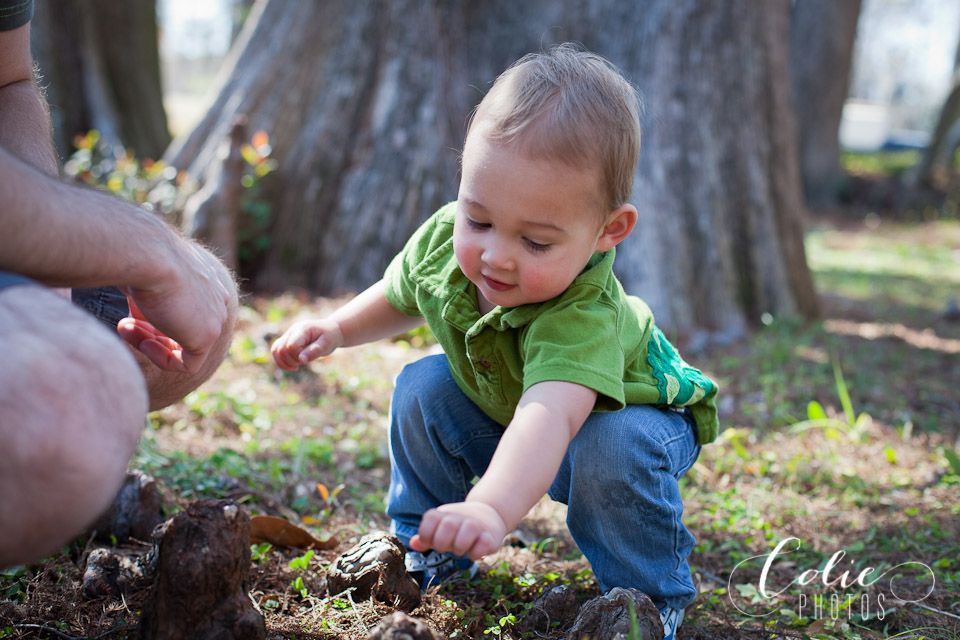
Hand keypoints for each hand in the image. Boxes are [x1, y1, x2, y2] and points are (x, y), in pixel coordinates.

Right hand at [117, 241, 233, 373]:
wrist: (148, 256)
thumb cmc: (139, 258)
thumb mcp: (144, 273)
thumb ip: (150, 290)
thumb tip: (134, 298)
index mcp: (206, 281)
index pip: (184, 308)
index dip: (153, 313)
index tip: (129, 308)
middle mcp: (216, 298)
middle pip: (184, 326)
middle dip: (151, 328)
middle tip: (125, 323)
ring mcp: (215, 317)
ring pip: (184, 345)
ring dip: (150, 342)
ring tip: (125, 329)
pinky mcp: (208, 336)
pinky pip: (188, 364)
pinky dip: (162, 359)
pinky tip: (144, 343)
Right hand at [271, 317, 344, 369]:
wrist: (330, 331)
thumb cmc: (330, 337)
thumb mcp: (327, 344)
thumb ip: (314, 351)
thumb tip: (302, 360)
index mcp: (303, 330)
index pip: (291, 346)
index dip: (297, 356)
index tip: (307, 359)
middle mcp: (292, 331)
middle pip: (281, 349)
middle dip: (291, 360)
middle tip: (305, 362)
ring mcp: (288, 335)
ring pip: (276, 350)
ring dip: (284, 362)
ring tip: (296, 366)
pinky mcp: (287, 341)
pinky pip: (276, 351)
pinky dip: (281, 361)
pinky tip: (293, 366)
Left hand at [409, 501, 506, 560]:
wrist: (489, 515)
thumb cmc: (458, 527)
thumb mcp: (440, 529)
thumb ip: (426, 537)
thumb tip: (413, 544)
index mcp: (445, 514)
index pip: (430, 518)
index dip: (426, 534)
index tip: (430, 542)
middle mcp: (460, 517)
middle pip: (448, 524)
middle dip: (443, 543)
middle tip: (447, 548)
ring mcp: (477, 525)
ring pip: (469, 529)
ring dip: (460, 546)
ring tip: (460, 551)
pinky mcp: (490, 536)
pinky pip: (484, 543)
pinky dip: (476, 552)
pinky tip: (473, 554)